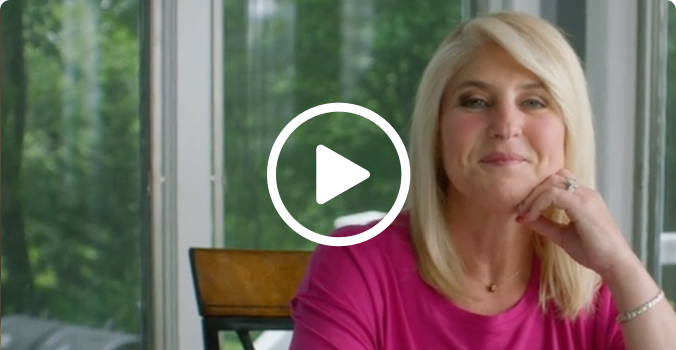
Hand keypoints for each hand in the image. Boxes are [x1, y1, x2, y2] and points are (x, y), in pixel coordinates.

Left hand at [516, 169, 634, 277]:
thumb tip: (523, 218)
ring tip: (525, 214)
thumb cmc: (593, 251)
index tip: (524, 210)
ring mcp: (586, 197)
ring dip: (533, 197)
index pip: (557, 180)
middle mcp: (585, 193)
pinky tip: (533, 217)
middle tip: (520, 210)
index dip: (538, 191)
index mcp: (583, 197)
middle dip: (532, 192)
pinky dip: (539, 204)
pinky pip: (553, 195)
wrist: (614, 263)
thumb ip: (544, 224)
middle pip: (552, 178)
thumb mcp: (562, 235)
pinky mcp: (583, 205)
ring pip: (551, 183)